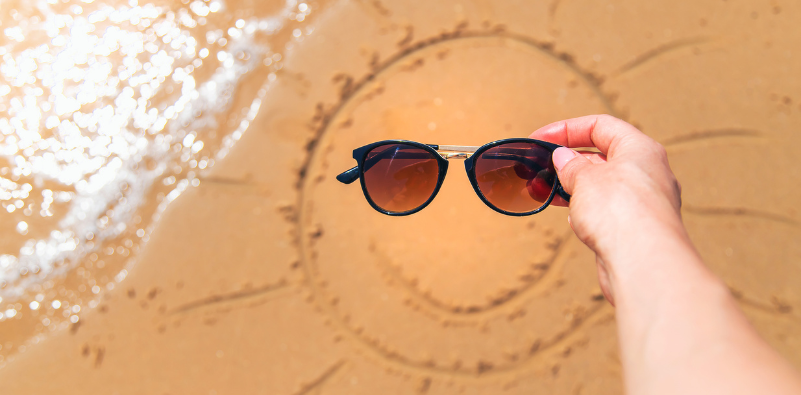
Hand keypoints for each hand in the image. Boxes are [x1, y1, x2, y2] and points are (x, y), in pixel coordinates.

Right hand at [531, 115, 682, 304]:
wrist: (644, 263)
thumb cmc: (623, 213)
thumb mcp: (585, 178)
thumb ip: (571, 165)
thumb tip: (563, 158)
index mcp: (640, 149)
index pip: (601, 126)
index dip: (567, 129)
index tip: (541, 139)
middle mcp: (647, 173)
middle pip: (602, 156)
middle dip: (568, 161)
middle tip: (541, 168)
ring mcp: (643, 203)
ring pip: (602, 186)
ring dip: (573, 188)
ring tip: (546, 192)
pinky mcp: (636, 229)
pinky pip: (607, 212)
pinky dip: (586, 212)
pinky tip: (573, 220)